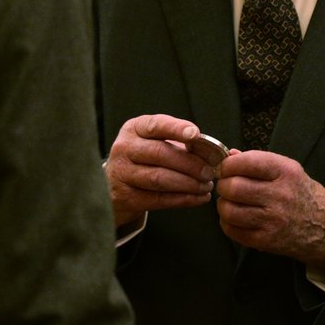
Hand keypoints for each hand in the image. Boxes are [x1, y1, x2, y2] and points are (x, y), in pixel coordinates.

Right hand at [106, 114, 215, 228]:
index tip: (196, 134)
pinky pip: (158, 199)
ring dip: (188, 184)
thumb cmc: (144, 159)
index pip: (156, 125)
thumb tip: (210, 153)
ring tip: (206, 186)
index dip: (177, 129)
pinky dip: (182, 200)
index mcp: (134, 129)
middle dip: (190, 163)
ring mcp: (121, 173)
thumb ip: (179, 143)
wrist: (114, 185)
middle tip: (210, 171)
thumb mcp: (155, 143)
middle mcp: (124, 148)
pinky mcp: (125, 197)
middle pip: (160, 153)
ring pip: (159, 178)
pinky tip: (198, 198)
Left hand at [215, 150, 324, 270]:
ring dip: (223, 205)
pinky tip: (234, 218)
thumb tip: (229, 155)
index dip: (228, 165)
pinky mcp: (267, 240)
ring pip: (230, 211)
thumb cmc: (299, 192)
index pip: (246, 162)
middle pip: (234, 187)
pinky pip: (233, 231)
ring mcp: (273, 219)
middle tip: (226, 187)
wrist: (323, 226)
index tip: (226, 168)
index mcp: (285, 171)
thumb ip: (257, 160)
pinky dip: (227, 223)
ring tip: (229, 203)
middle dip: (223, 185)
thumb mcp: (287, 169)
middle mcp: (280, 194)